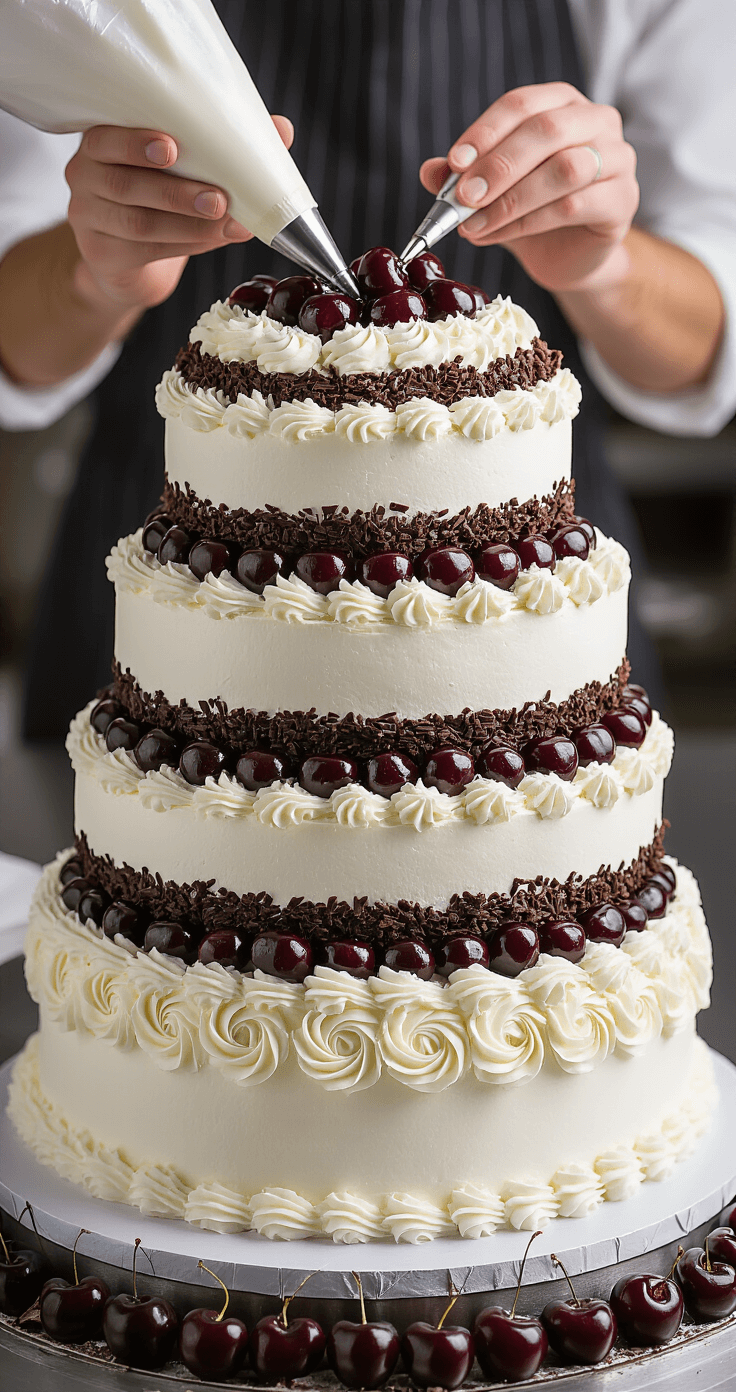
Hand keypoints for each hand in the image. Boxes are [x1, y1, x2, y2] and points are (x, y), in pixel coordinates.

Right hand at [65, 116, 293, 310]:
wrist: (129, 260)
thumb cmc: (158, 196)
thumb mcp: (183, 166)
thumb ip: (223, 143)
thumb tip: (282, 128)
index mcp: (100, 142)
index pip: (108, 138)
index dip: (138, 142)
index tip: (174, 146)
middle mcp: (83, 175)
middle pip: (128, 184)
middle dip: (178, 191)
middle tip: (220, 197)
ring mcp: (87, 217)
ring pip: (140, 222)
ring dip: (189, 223)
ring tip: (227, 222)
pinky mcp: (101, 254)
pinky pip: (146, 250)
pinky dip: (188, 245)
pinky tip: (215, 239)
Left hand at [420, 83, 638, 292]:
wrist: (568, 257)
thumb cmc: (532, 213)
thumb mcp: (491, 191)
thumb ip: (463, 176)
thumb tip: (430, 171)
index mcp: (562, 104)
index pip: (522, 104)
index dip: (486, 131)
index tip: (454, 162)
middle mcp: (597, 121)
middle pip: (547, 130)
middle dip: (498, 166)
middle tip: (463, 197)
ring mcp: (618, 158)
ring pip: (565, 169)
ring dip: (512, 199)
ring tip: (475, 225)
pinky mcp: (624, 200)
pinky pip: (575, 206)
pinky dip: (529, 222)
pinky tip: (498, 235)